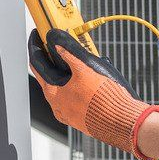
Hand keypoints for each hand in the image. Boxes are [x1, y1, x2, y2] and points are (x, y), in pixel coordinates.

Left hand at [28, 29, 158, 158]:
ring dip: (67, 74)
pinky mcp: (82, 118)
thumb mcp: (85, 71)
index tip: (38, 37)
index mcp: (53, 94)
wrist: (122, 122)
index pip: (37, 66)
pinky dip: (76, 87)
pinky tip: (88, 82)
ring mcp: (69, 114)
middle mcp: (58, 106)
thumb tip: (58, 44)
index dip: (37, 48)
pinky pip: (74, 99)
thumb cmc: (104, 101)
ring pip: (63, 89)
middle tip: (58, 47)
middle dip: (53, 60)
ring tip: (78, 63)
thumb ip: (70, 56)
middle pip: (49, 78)